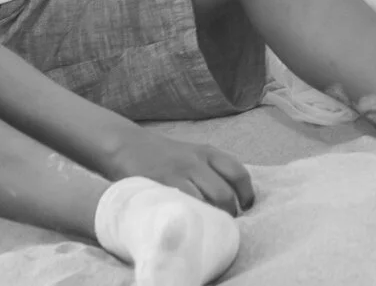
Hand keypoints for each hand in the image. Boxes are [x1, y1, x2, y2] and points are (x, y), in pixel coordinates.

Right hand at [103, 128, 254, 215]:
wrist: (127, 145)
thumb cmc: (165, 157)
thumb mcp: (192, 155)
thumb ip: (211, 171)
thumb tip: (233, 200)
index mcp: (208, 153)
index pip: (239, 173)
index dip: (247, 195)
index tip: (246, 209)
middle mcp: (196, 161)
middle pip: (224, 194)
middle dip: (228, 214)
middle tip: (224, 226)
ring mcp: (178, 173)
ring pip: (206, 202)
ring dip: (210, 220)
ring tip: (208, 229)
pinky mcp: (160, 185)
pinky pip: (182, 205)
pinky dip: (190, 218)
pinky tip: (189, 225)